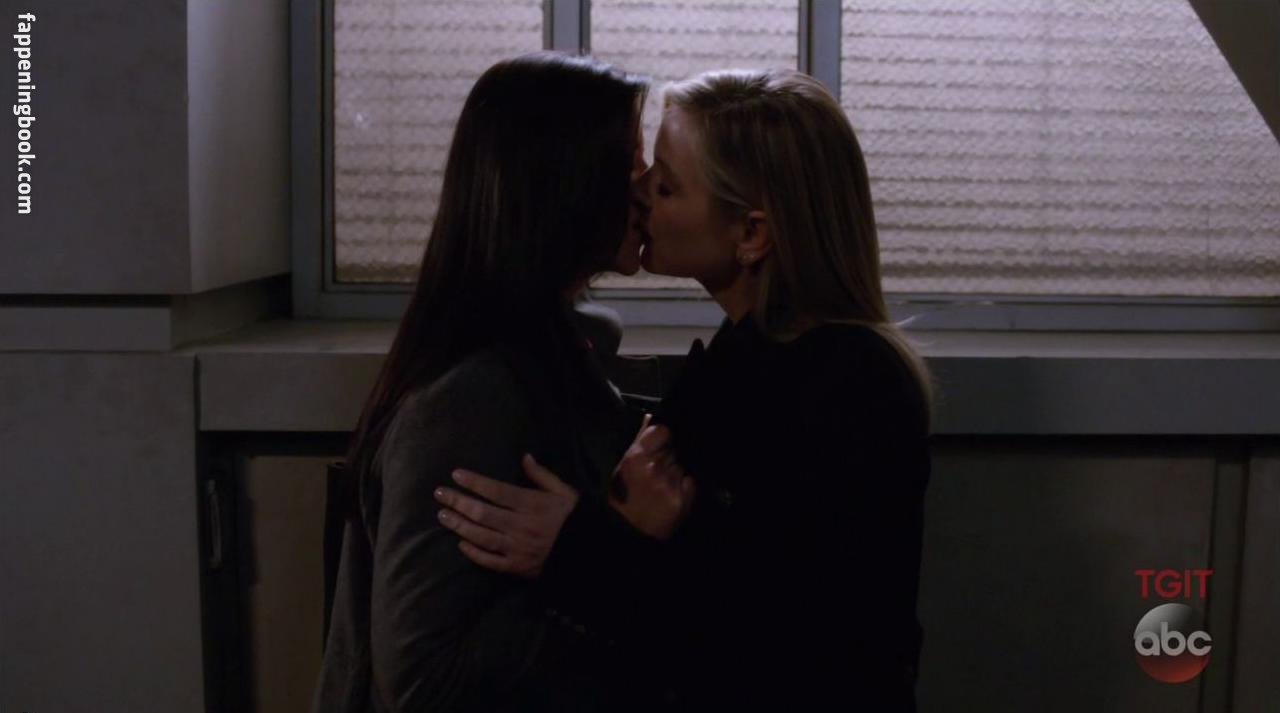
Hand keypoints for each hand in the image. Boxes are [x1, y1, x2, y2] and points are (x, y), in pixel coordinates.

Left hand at [433, 453, 578, 577]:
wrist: (589, 554)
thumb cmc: (575, 519)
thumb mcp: (564, 492)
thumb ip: (542, 476)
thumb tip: (524, 457)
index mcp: (532, 505)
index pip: (496, 491)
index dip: (474, 482)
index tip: (456, 475)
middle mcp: (520, 526)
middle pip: (482, 512)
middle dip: (458, 502)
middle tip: (440, 494)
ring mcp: (517, 548)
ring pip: (481, 536)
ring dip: (459, 526)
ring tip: (443, 516)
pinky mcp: (517, 567)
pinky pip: (491, 561)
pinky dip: (474, 553)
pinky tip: (461, 544)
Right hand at [608, 413, 696, 540]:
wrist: (628, 532)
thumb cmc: (622, 497)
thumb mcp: (623, 466)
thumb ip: (639, 440)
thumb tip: (651, 417)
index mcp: (637, 458)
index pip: (663, 430)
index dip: (664, 435)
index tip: (662, 442)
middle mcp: (655, 469)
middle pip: (674, 449)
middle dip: (669, 455)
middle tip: (659, 469)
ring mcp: (670, 484)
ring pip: (682, 465)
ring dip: (677, 470)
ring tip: (664, 483)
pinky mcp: (682, 499)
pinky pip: (690, 481)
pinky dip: (685, 485)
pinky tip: (673, 492)